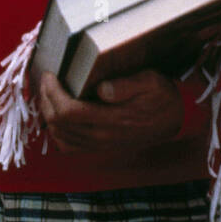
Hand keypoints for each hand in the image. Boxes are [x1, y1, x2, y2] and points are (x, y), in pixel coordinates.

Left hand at [38, 69, 183, 155]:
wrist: (174, 121)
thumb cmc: (161, 97)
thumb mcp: (150, 82)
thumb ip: (126, 85)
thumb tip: (102, 88)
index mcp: (111, 119)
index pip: (68, 111)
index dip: (52, 92)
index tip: (50, 74)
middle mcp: (101, 136)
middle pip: (58, 123)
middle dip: (46, 99)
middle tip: (46, 80)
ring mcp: (99, 144)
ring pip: (59, 135)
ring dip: (48, 113)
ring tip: (48, 93)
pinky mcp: (99, 147)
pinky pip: (68, 146)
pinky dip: (56, 131)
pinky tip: (58, 115)